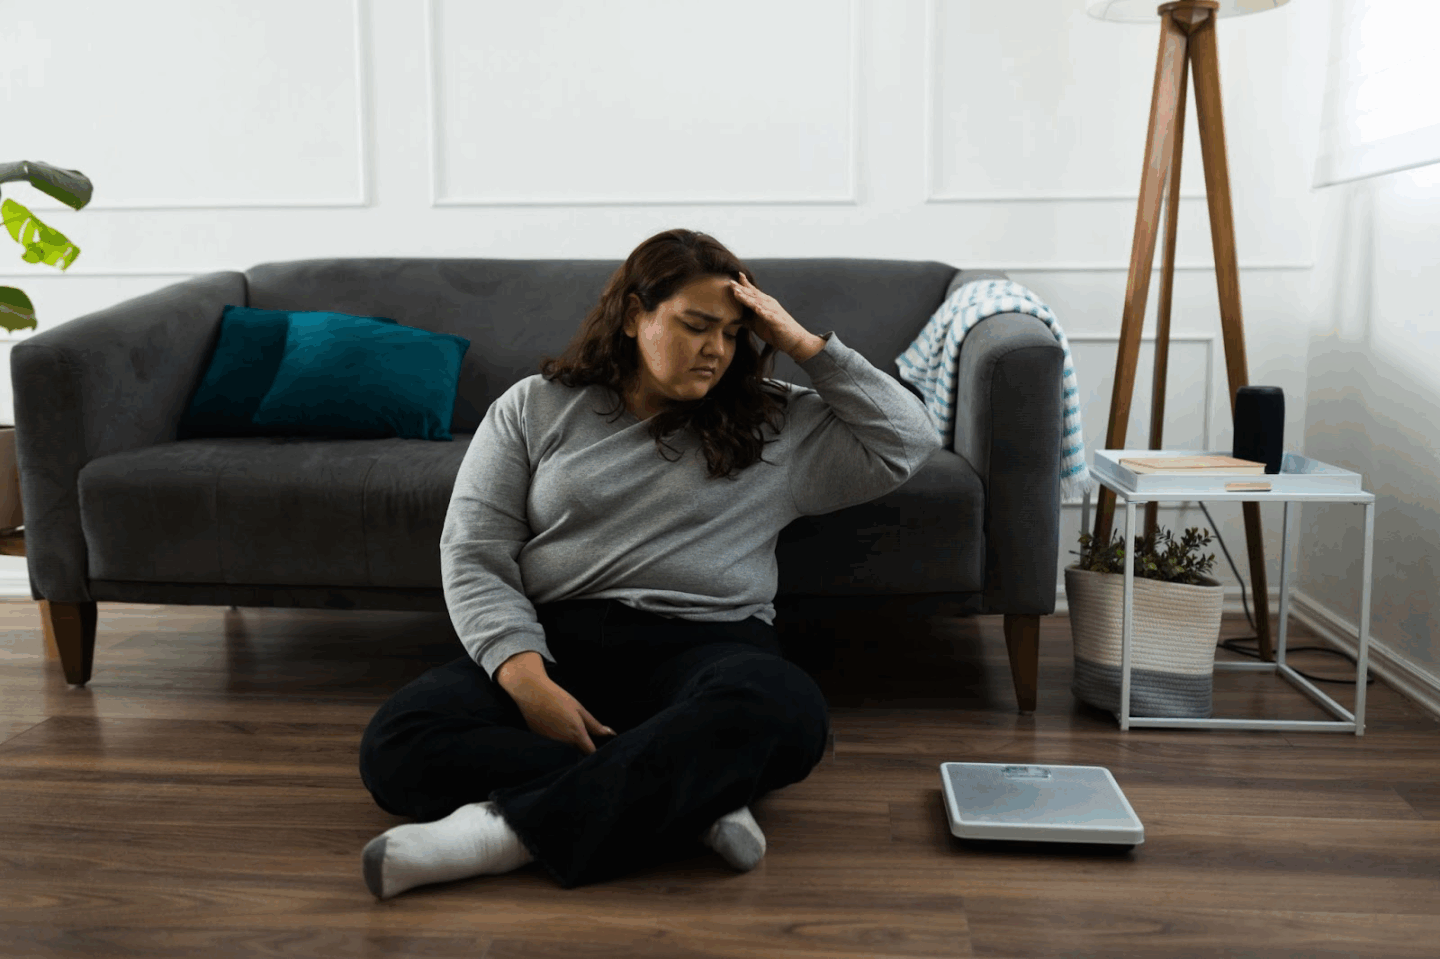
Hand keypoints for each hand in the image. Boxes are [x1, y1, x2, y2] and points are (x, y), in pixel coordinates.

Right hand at [498, 664, 613, 756]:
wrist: (531, 693)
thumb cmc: (557, 697)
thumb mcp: (579, 709)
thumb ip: (595, 725)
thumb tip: (611, 734)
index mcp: (576, 734)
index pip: (590, 753)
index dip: (596, 754)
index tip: (600, 751)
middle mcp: (563, 743)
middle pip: (577, 754)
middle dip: (582, 751)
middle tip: (583, 739)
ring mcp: (550, 744)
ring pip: (564, 752)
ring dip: (569, 748)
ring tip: (566, 733)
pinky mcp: (539, 743)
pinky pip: (552, 748)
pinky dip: (556, 744)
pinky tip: (553, 730)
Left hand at [730, 273, 809, 356]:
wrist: (795, 341)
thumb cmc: (775, 331)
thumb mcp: (757, 324)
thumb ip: (746, 319)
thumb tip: (732, 318)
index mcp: (764, 304)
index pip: (752, 292)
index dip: (743, 285)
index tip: (731, 279)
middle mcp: (769, 305)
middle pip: (753, 295)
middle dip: (742, 289)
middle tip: (730, 282)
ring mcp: (774, 313)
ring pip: (759, 303)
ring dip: (748, 298)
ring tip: (737, 293)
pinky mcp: (779, 322)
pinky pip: (770, 316)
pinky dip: (764, 312)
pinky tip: (757, 309)